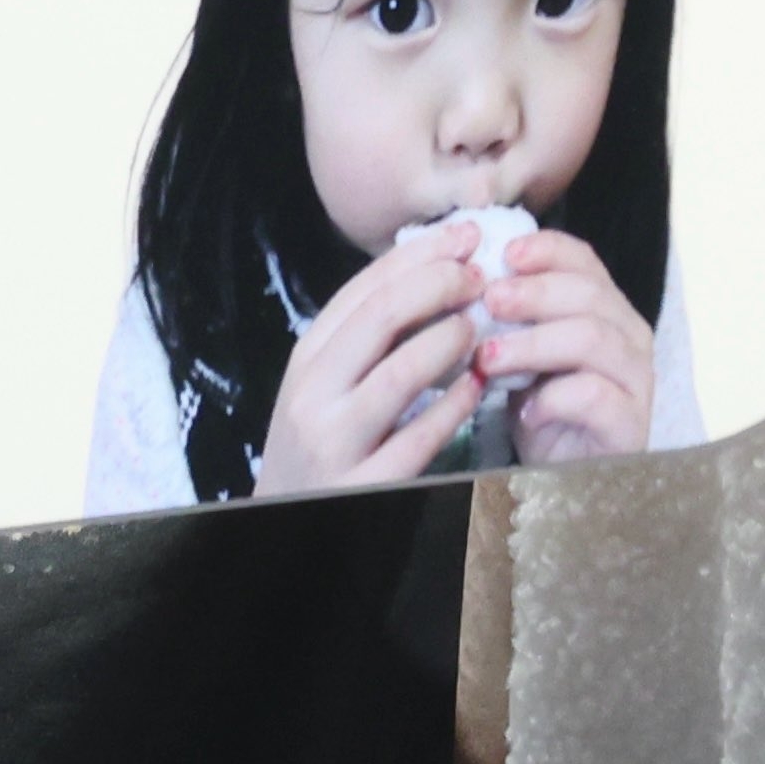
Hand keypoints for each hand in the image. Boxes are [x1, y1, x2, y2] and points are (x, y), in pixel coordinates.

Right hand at [253, 225, 483, 495]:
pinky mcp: (366, 487)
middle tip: (479, 276)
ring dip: (447, 341)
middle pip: (380, 318)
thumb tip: (432, 275)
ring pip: (399, 375)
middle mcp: (313, 394)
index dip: (418, 255)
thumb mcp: (324, 384)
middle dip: (436, 285)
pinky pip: (418, 439)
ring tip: (479, 327)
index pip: (363, 289)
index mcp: (306, 359)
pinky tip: (476, 389)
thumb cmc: (319, 444)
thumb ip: (365, 340)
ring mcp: (336, 443)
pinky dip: (453, 407)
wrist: (284, 528)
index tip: (465, 235)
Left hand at [476, 229, 654, 464]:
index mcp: (607, 306)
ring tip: (489, 357)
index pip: (584, 259)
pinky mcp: (631, 423)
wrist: (563, 475)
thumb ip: (511, 314)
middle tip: (489, 300)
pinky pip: (593, 394)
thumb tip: (474, 276)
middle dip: (533, 292)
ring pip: (590, 337)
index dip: (545, 249)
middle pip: (588, 293)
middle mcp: (630, 335)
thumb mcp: (523, 349)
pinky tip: (523, 409)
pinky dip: (551, 397)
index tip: (504, 254)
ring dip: (532, 343)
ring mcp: (637, 379)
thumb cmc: (540, 403)